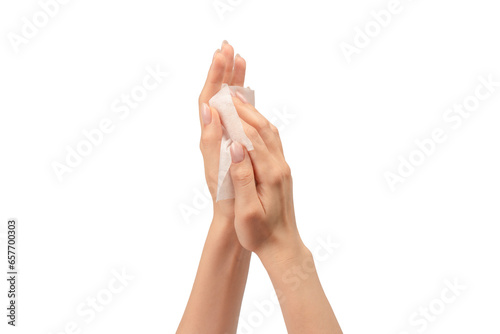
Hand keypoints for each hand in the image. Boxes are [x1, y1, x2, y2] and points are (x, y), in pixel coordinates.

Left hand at [198, 41, 246, 217]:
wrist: (233, 218)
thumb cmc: (226, 198)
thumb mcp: (216, 169)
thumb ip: (211, 139)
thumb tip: (208, 108)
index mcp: (210, 137)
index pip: (209, 99)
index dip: (215, 76)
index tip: (222, 54)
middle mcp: (215, 134)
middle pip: (217, 95)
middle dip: (223, 71)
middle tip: (229, 47)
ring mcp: (226, 138)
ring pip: (228, 103)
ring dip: (233, 81)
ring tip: (239, 60)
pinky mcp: (236, 145)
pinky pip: (239, 116)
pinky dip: (242, 99)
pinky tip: (247, 92)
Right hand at [227, 94, 304, 256]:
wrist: (284, 247)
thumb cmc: (260, 234)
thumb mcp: (247, 211)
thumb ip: (242, 178)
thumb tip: (236, 148)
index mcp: (270, 174)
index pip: (251, 138)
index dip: (236, 118)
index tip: (221, 100)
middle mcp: (279, 166)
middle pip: (263, 129)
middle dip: (244, 109)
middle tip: (228, 91)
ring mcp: (282, 168)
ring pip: (269, 133)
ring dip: (253, 115)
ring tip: (238, 101)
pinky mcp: (281, 171)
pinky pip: (272, 141)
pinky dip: (260, 127)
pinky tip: (251, 123)